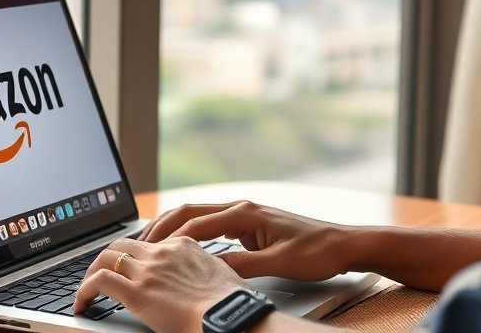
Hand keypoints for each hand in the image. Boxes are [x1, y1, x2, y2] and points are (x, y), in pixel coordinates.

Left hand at [73, 237, 246, 332]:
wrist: (230, 314)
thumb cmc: (231, 302)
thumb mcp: (220, 273)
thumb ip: (203, 268)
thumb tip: (198, 277)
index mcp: (183, 245)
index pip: (149, 243)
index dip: (133, 256)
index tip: (127, 268)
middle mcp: (162, 252)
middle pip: (122, 244)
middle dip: (107, 257)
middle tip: (99, 273)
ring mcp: (148, 270)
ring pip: (106, 257)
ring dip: (91, 272)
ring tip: (86, 289)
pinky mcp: (137, 292)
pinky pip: (100, 282)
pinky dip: (85, 290)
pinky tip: (82, 303)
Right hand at [139, 201, 352, 281]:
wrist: (343, 243)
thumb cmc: (317, 251)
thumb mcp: (279, 262)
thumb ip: (243, 266)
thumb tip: (210, 271)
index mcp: (246, 213)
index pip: (196, 224)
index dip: (169, 239)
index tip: (147, 253)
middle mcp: (242, 208)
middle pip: (189, 213)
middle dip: (161, 227)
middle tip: (136, 245)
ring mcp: (245, 215)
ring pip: (198, 218)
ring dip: (172, 229)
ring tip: (149, 246)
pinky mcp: (249, 225)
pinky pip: (210, 226)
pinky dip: (189, 235)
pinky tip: (179, 249)